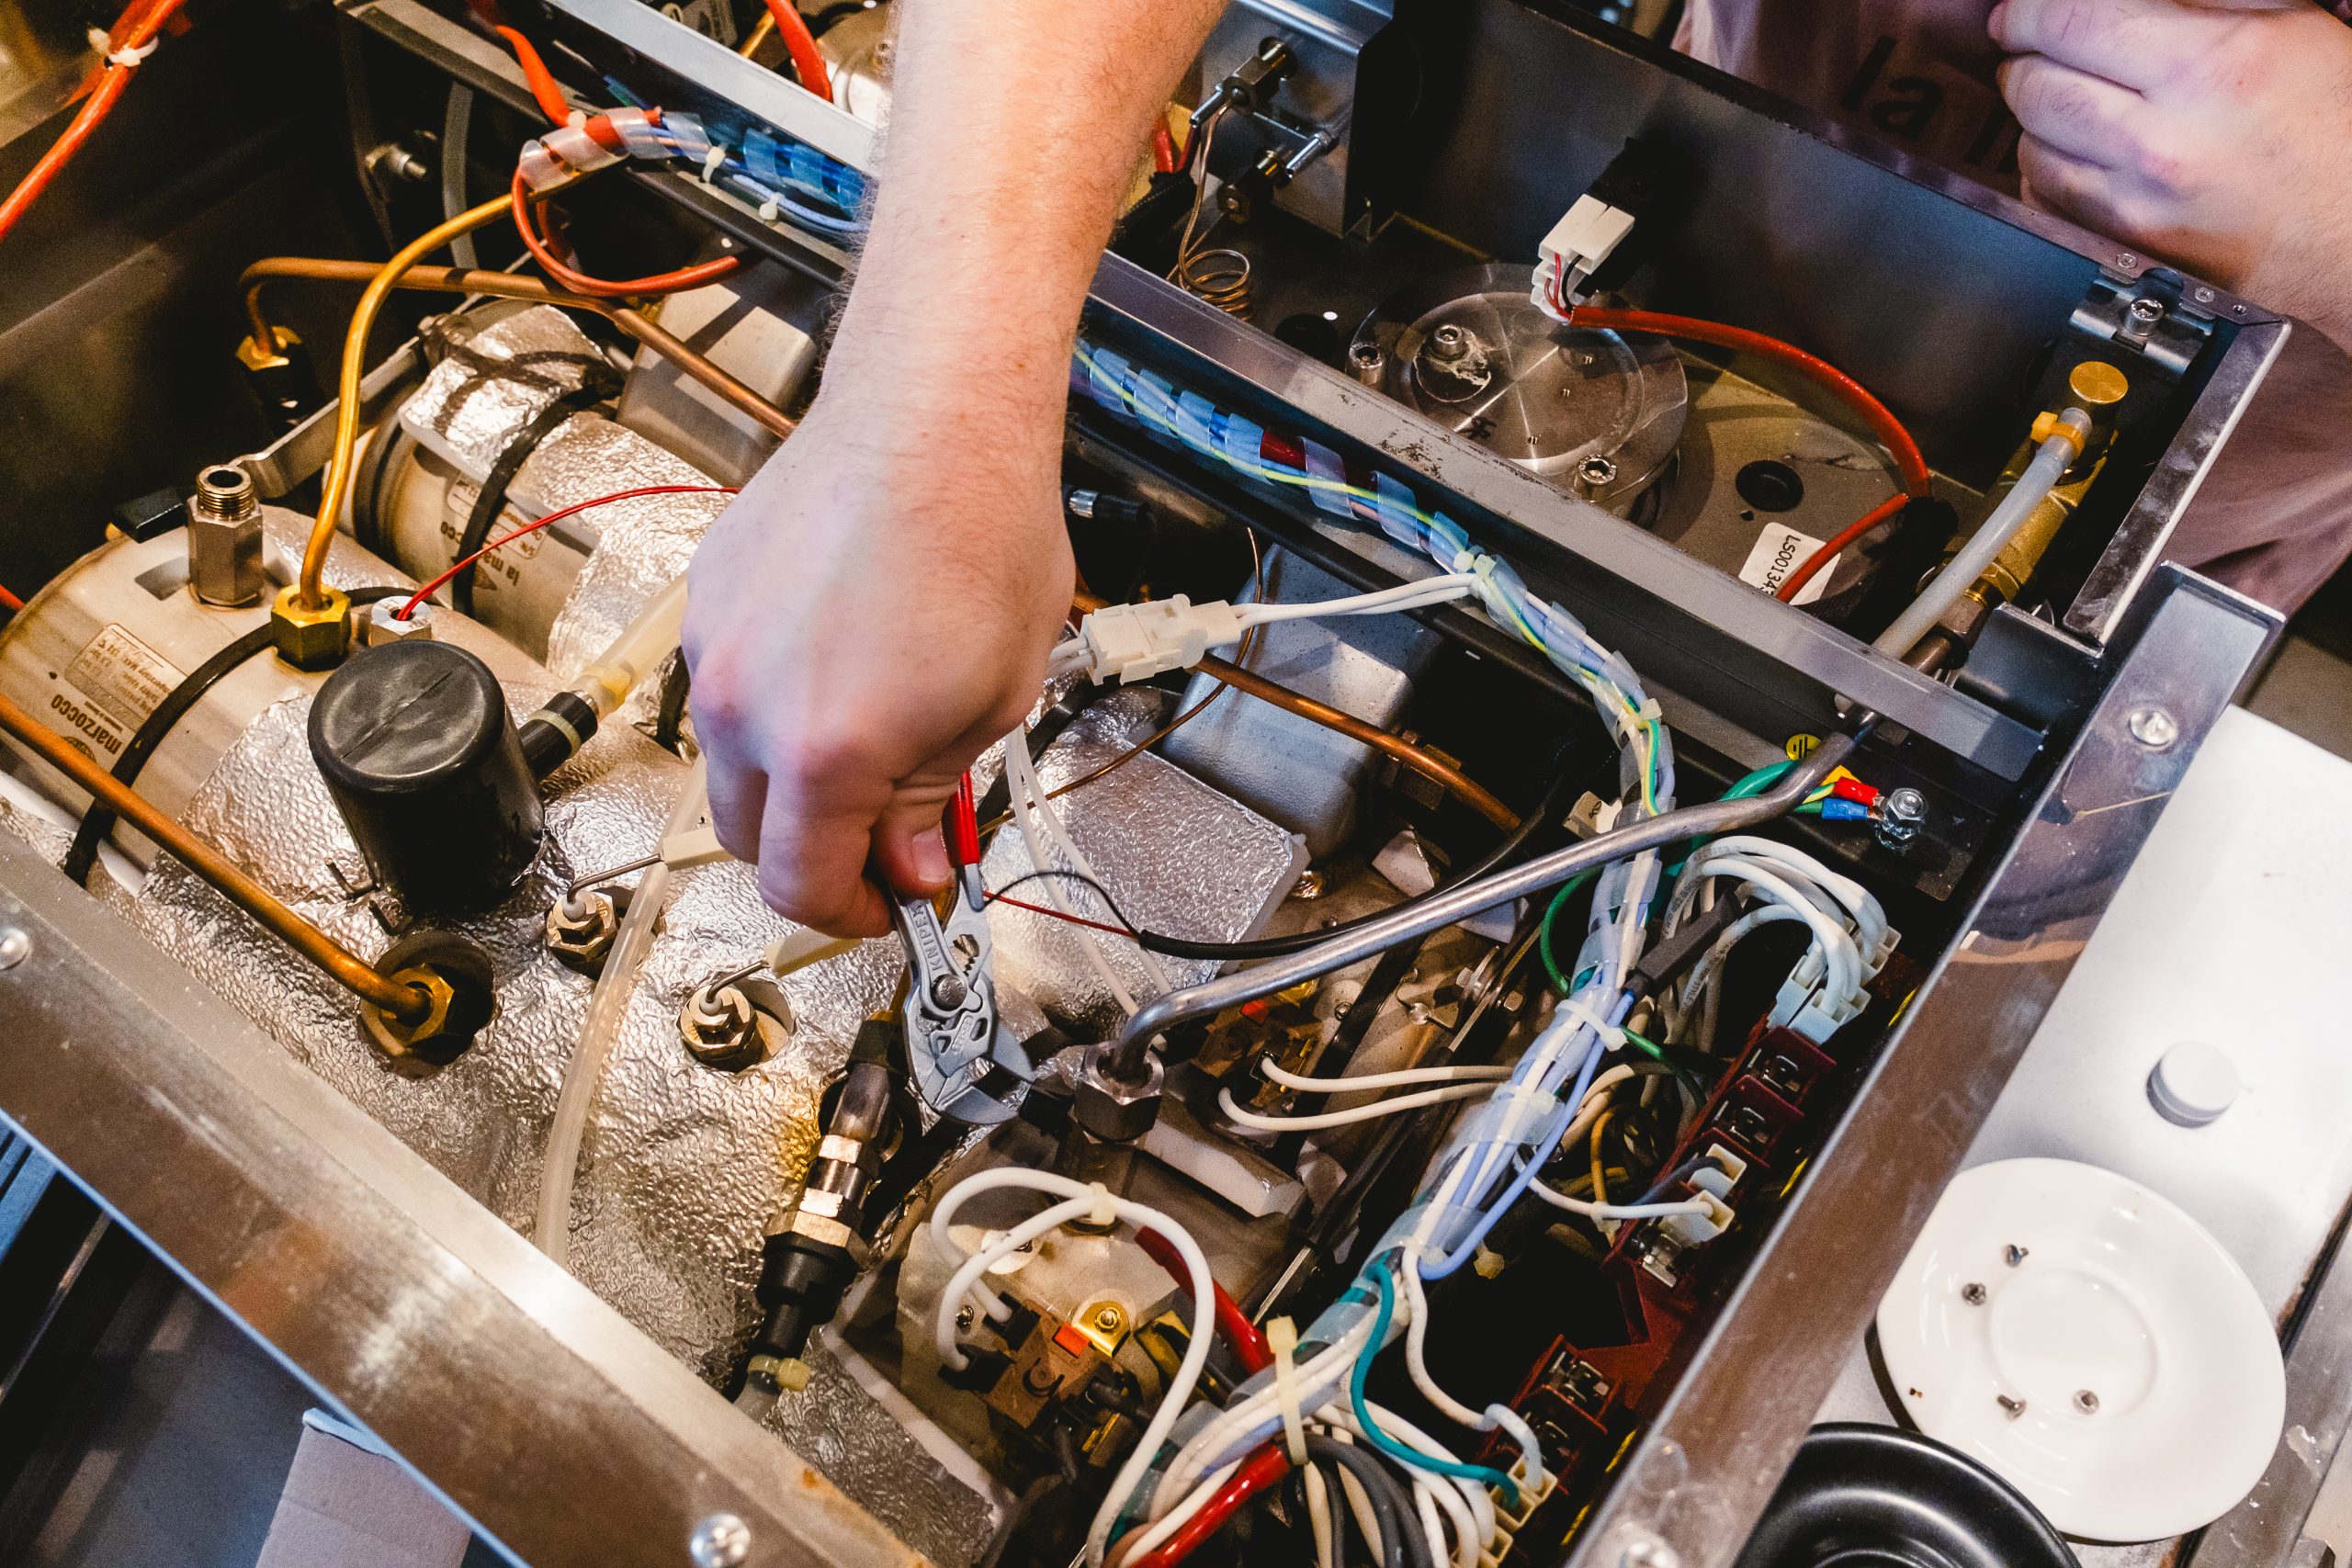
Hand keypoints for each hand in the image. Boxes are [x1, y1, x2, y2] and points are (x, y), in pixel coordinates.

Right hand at [682, 356, 1074, 935]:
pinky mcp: (705, 596)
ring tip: (871, 732)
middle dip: (814, 855)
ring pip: (729, 762)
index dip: (852, 914)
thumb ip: (935, 801)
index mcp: (826, 751)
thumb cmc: (981, 537)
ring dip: (788, 778)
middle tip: (885, 837)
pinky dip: (771, 703)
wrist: (934, 415)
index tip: (890, 904)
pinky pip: (725, 685)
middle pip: (747, 839)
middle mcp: (747, 706)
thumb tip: (912, 866)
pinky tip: (837, 660)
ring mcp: (714, 647)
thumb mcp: (994, 701)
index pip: (799, 887)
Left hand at [1989, 0, 2351, 346]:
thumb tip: (2116, 0)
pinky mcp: (2123, 243)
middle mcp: (2163, 139)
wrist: (2351, 231)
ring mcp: (2137, 200)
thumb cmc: (2333, 129)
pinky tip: (2073, 150)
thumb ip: (2199, 1)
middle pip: (2037, 84)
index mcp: (2210, 66)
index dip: (2030, 11)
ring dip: (2035, 114)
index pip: (2072, 20)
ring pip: (2030, 142)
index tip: (2019, 12)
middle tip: (2030, 49)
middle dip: (2023, 58)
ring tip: (2065, 97)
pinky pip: (2044, 197)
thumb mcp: (2285, 27)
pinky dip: (2044, 167)